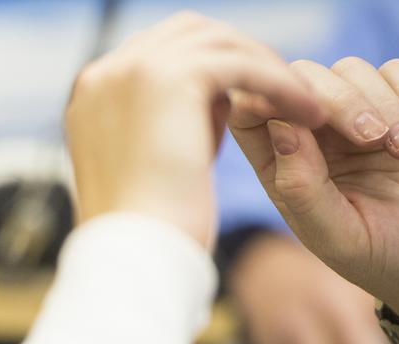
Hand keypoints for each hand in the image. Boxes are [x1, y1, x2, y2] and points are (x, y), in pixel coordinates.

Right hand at [65, 12, 325, 247]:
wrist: (129, 256)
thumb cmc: (142, 235)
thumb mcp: (144, 171)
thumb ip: (164, 128)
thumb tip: (212, 105)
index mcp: (90, 93)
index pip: (157, 52)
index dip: (206, 66)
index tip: (247, 95)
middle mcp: (105, 73)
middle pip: (188, 33)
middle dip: (238, 56)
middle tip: (281, 89)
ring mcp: (132, 70)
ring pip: (220, 44)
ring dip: (267, 69)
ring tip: (304, 104)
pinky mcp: (170, 78)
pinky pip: (244, 65)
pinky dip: (280, 84)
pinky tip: (308, 113)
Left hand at [228, 57, 398, 330]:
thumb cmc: (391, 262)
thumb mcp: (340, 236)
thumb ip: (301, 186)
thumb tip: (278, 125)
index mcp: (286, 171)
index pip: (249, 113)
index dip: (267, 98)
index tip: (307, 119)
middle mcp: (317, 142)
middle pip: (303, 79)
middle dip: (336, 99)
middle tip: (369, 139)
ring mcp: (362, 122)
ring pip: (350, 70)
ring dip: (379, 102)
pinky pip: (397, 70)